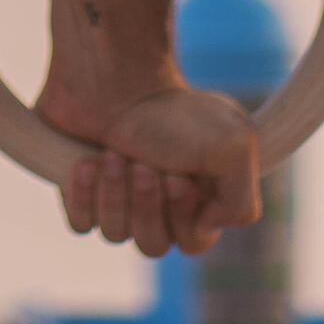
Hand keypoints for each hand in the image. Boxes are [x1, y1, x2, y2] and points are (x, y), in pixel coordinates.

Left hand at [38, 77, 258, 257]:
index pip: (193, 243)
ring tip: (114, 153)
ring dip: (115, 193)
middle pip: (152, 246)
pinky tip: (87, 163)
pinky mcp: (82, 192)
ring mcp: (118, 200)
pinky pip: (81, 224)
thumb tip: (207, 229)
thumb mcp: (234, 146)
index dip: (183, 216)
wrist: (114, 76)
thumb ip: (241, 202)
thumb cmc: (173, 111)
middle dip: (146, 205)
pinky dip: (84, 196)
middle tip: (143, 165)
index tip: (178, 175)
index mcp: (197, 198)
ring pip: (115, 235)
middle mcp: (158, 205)